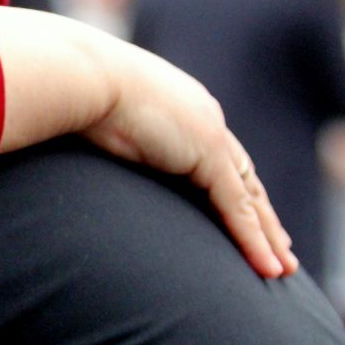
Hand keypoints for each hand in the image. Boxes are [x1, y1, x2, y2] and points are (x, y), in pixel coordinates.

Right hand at [0, 4, 296, 279]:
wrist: (81, 74)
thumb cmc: (71, 92)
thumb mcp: (90, 122)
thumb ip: (95, 138)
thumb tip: (64, 148)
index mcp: (180, 111)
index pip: (216, 160)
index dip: (234, 191)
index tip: (246, 214)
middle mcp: (203, 121)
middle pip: (243, 179)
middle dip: (263, 217)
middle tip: (280, 249)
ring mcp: (209, 137)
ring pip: (249, 198)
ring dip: (268, 236)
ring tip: (281, 270)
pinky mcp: (207, 155)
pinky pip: (236, 206)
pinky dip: (253, 238)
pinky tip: (267, 267)